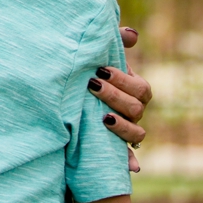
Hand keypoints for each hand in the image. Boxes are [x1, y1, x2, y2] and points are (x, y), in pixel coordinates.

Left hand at [94, 25, 150, 170]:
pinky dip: (129, 162)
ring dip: (122, 125)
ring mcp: (123, 130)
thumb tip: (132, 35)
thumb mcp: (94, 58)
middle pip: (137, 108)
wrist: (61, 102)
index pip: (140, 88)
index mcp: (131, 91)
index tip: (100, 70)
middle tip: (92, 85)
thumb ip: (112, 44)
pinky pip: (126, 158)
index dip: (124, 80)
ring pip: (137, 133)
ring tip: (102, 116)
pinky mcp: (110, 147)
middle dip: (116, 96)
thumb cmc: (82, 74)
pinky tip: (131, 166)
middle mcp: (131, 113)